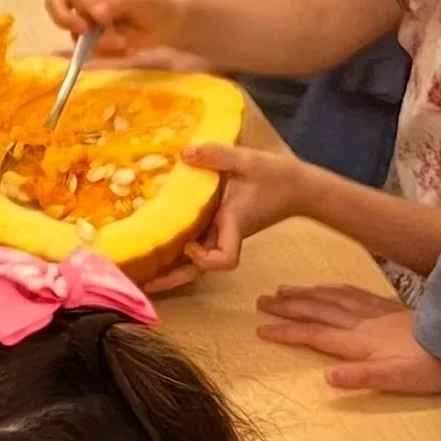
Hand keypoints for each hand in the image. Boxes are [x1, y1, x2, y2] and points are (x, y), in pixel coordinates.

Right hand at [48, 0, 193, 60]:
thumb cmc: (155, 1)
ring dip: (99, 41)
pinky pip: (89, 50)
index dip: (80, 4)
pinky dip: (107, 50)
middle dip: (66, 20)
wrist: (171, 24)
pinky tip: (126, 46)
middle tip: (84, 30)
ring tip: (124, 42)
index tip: (98, 16)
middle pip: (56, 7)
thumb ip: (116, 1)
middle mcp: (85, 0)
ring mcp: (88, 21)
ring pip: (74, 34)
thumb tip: (94, 14)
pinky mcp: (95, 41)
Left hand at [145, 141, 319, 288]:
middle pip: (200, 269)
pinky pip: (198, 245)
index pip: (225, 259)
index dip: (205, 259)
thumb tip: (184, 153)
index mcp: (234, 223)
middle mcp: (226, 233)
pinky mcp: (221, 226)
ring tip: (141, 273)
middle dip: (173, 280)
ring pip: (196, 261)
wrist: (300, 188)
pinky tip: (157, 247)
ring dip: (171, 269)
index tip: (188, 245)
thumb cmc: (278, 176)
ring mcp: (223, 232)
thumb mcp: (249, 160)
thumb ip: (218, 155)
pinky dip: (178, 251)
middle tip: (142, 286)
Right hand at [253, 284, 440, 394]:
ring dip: (305, 294)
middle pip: (317, 310)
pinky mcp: (387, 306)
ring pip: (331, 298)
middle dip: (288, 306)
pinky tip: (327, 287)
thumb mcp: (396, 380)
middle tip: (261, 301)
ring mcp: (374, 311)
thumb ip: (361, 377)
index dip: (287, 332)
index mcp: (358, 342)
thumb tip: (326, 377)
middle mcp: (361, 322)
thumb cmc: (428, 367)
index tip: (261, 330)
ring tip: (283, 290)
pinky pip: (351, 292)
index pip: (314, 335)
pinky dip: (332, 288)